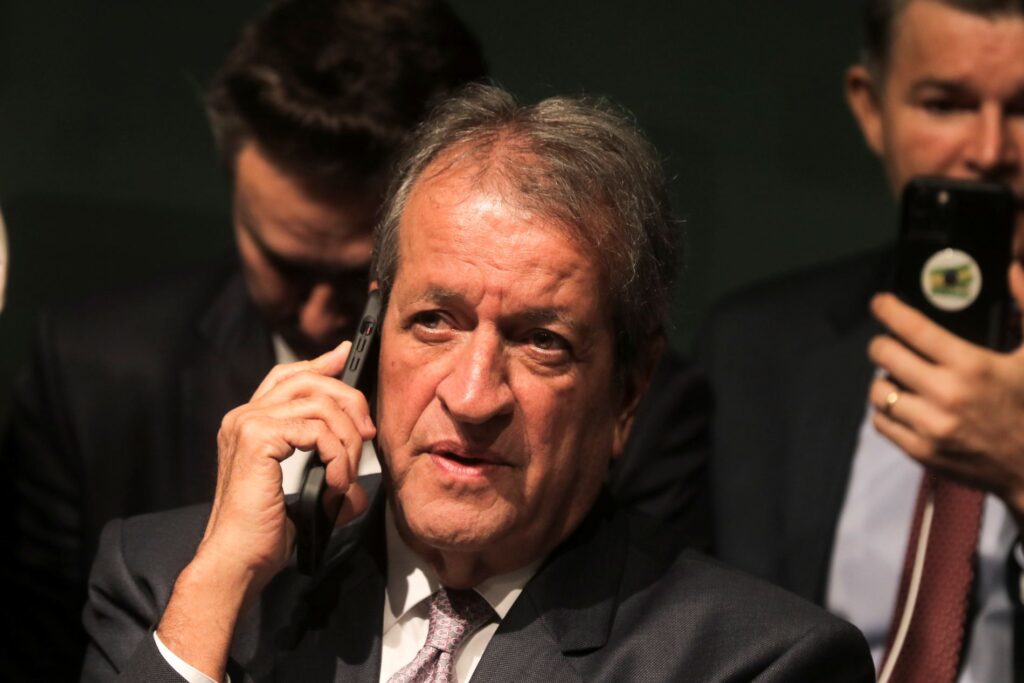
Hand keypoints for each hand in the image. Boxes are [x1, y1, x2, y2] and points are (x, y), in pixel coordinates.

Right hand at [156, 341, 374, 679]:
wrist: (238, 561)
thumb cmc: (265, 535)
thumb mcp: (305, 494)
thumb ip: (328, 474)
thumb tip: (361, 479)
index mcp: (250, 425)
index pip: (288, 377)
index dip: (321, 363)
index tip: (346, 356)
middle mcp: (243, 417)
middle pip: (310, 381)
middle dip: (349, 401)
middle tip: (367, 433)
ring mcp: (247, 425)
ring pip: (319, 404)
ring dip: (346, 440)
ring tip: (346, 476)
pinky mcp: (257, 439)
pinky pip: (317, 429)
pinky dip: (337, 455)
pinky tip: (337, 483)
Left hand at [868, 262, 1023, 525]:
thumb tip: (1013, 268)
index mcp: (972, 366)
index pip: (913, 328)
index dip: (889, 310)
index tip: (880, 303)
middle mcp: (946, 395)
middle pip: (884, 355)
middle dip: (882, 344)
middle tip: (889, 343)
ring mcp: (930, 426)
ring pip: (877, 390)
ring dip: (885, 380)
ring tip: (901, 377)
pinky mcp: (921, 451)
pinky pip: (881, 422)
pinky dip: (886, 410)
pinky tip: (903, 405)